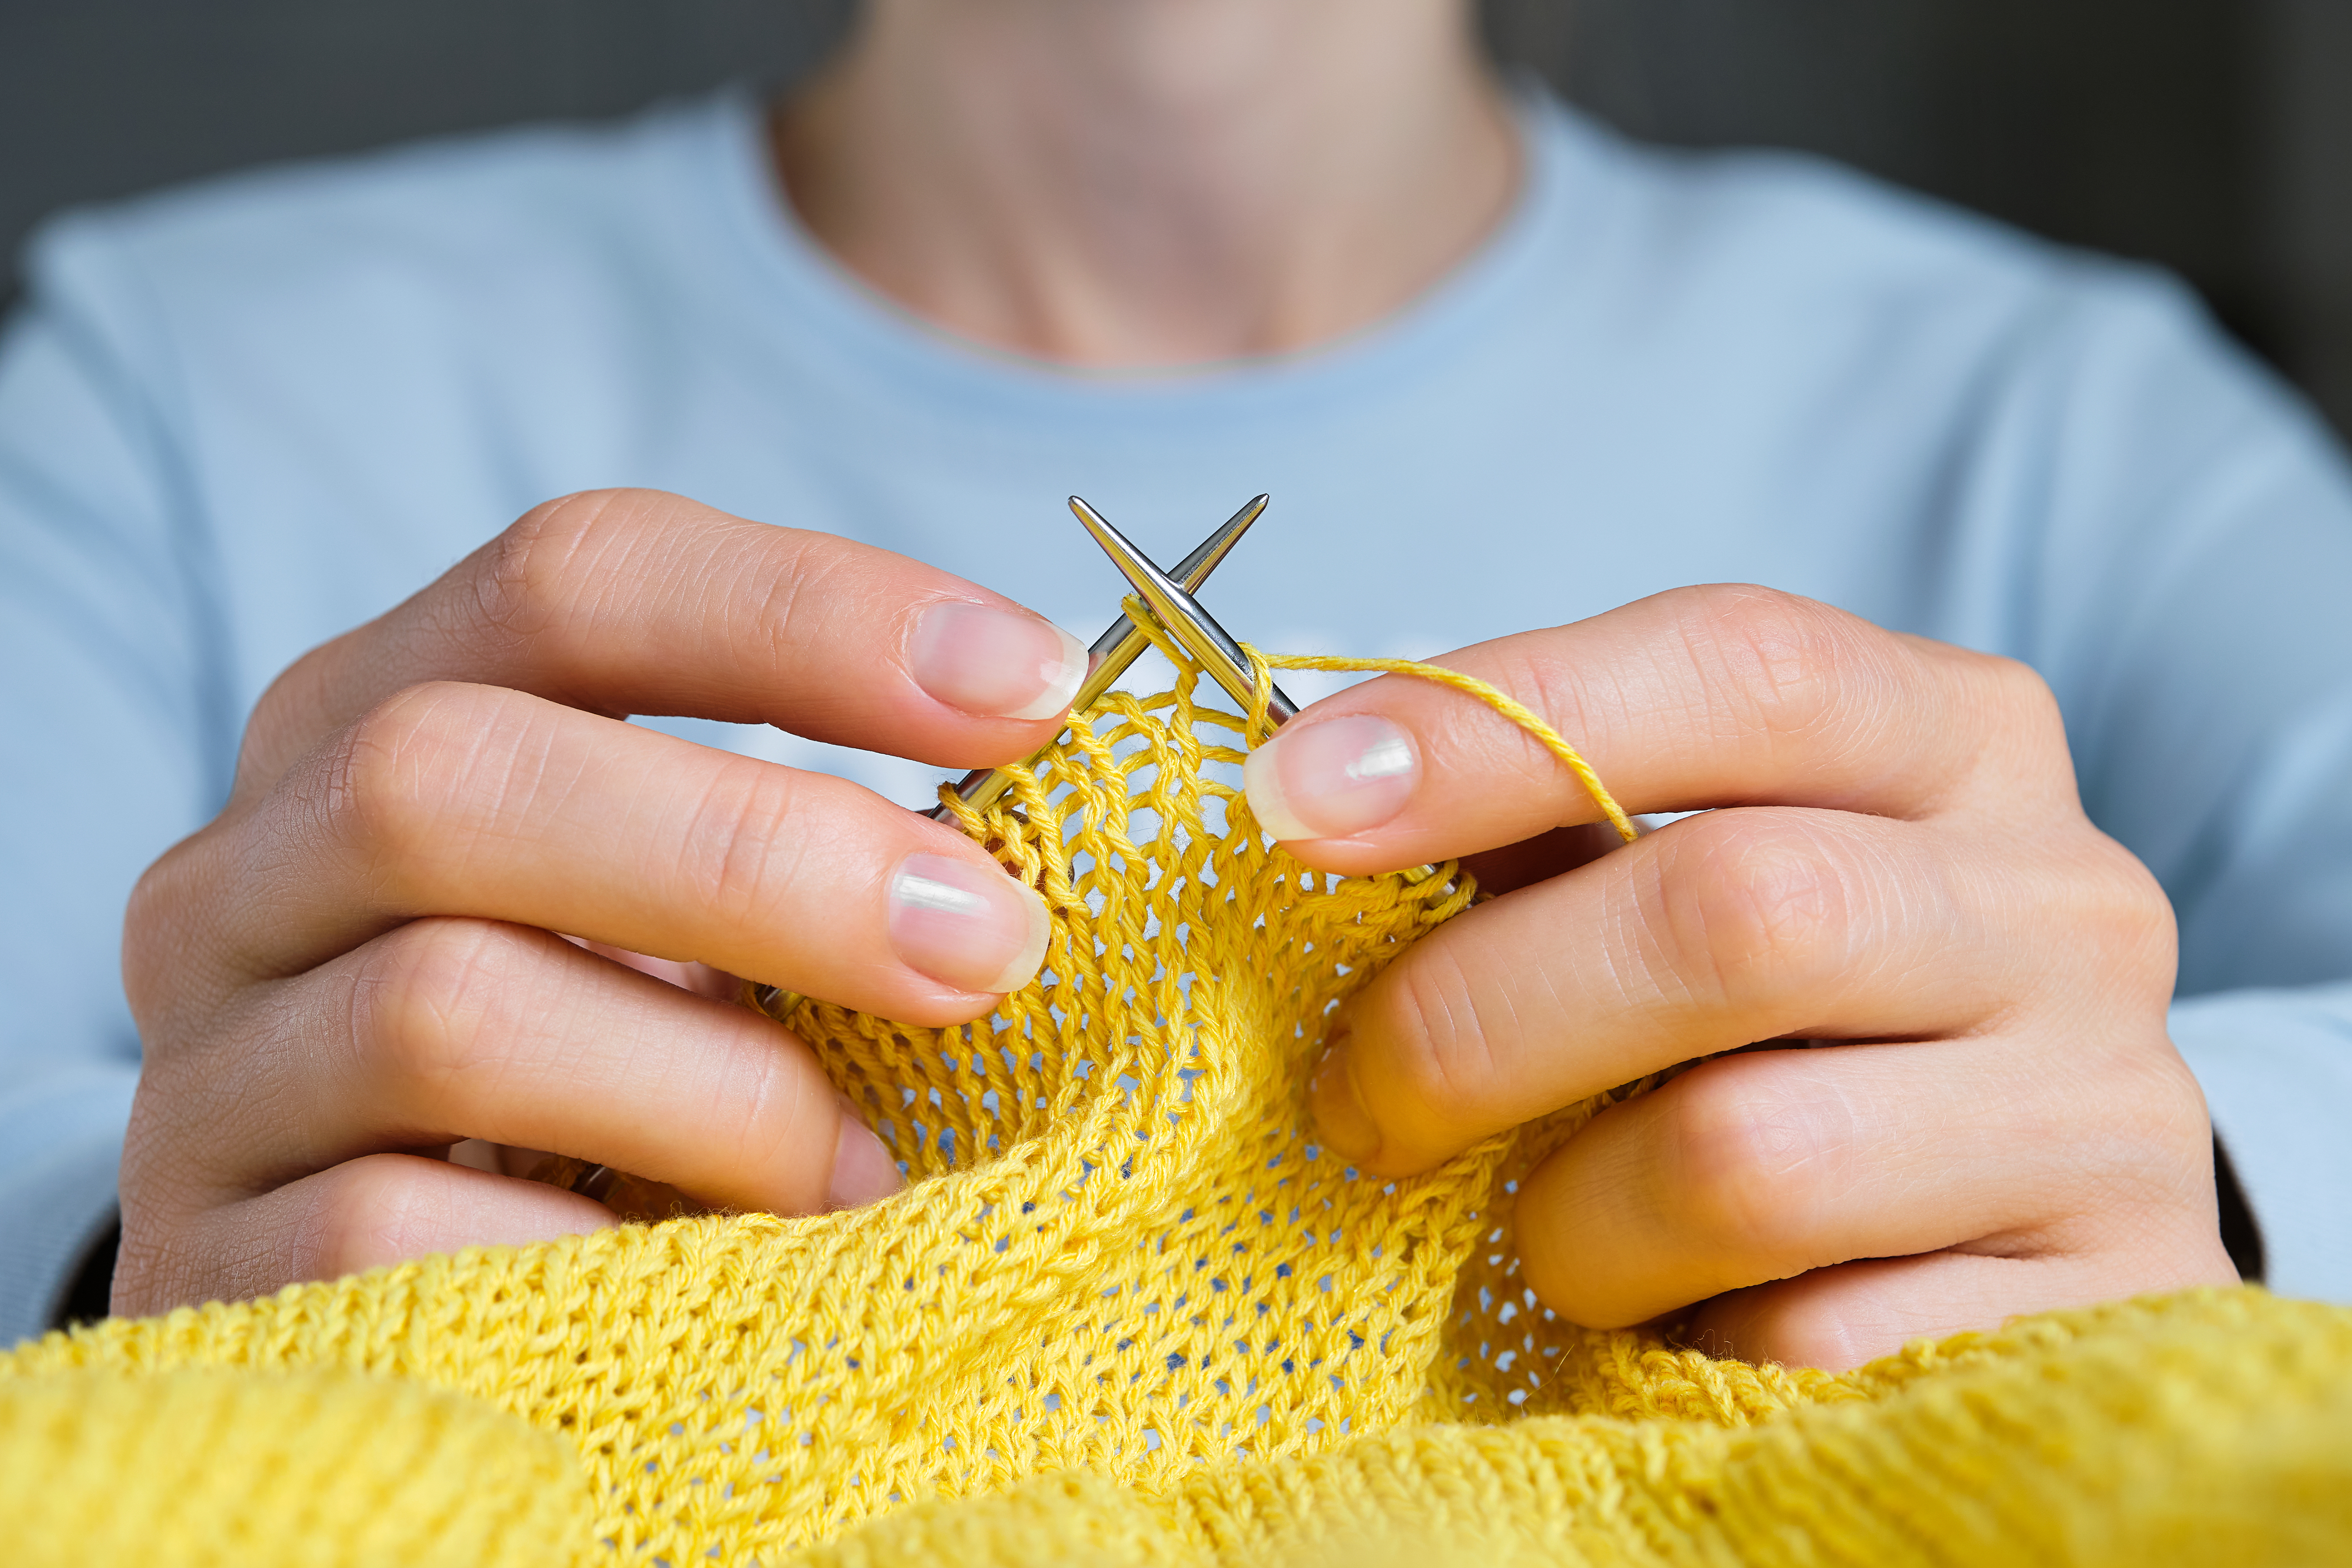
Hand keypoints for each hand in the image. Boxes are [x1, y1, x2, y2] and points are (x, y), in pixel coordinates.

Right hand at [116, 489, 1084, 1315]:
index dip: (811, 613)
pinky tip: (720, 1286)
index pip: (572, 581)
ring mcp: (204, 1075)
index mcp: (373, 722)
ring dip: (718, 1090)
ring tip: (862, 1170)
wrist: (381, 1315)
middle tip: (988, 945)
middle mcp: (248, 872)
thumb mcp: (671, 929)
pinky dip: (606, 1258)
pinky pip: (397, 1240)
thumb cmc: (590, 1082)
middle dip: (763, 856)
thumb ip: (791, 852)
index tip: (1033, 687)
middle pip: (457, 773)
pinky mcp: (207, 1270)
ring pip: (447, 1010)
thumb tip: (1016, 850)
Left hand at [1242, 584, 2236, 1370]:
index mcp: (1954, 741)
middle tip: (1363, 1099)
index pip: (1733, 668)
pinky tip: (1694, 1322)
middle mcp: (2061, 903)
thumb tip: (1311, 798)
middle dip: (1478, 1016)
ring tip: (1558, 1234)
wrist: (2021, 1234)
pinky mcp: (2103, 1306)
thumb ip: (1550, 829)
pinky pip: (1813, 1342)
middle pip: (1730, 911)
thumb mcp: (1684, 882)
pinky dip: (1691, 1346)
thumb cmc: (1788, 1033)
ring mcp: (2104, 1111)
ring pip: (1751, 1154)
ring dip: (1576, 1218)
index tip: (1291, 799)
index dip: (1492, 721)